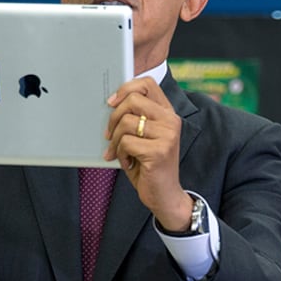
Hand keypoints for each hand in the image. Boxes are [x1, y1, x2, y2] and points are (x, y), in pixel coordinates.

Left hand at [105, 76, 191, 228]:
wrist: (165, 195)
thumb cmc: (150, 165)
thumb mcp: (144, 137)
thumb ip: (135, 118)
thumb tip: (110, 104)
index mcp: (167, 113)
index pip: (147, 85)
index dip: (126, 89)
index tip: (112, 103)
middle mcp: (171, 121)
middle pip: (133, 100)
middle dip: (114, 118)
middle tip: (109, 134)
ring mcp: (167, 135)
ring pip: (126, 122)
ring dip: (115, 140)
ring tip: (117, 152)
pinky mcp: (159, 151)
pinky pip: (126, 143)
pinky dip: (121, 154)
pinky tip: (127, 162)